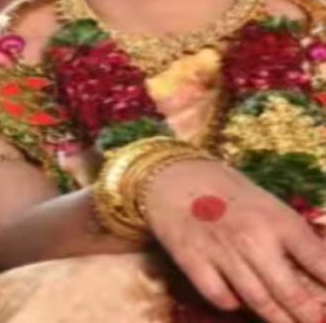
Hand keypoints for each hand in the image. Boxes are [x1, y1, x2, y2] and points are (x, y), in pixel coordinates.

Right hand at [146, 159, 325, 322]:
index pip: (321, 264)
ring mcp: (223, 253)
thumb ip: (294, 240)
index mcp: (280, 221)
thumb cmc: (230, 192)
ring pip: (259, 301)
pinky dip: (232, 303)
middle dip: (310, 316)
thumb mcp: (271, 207)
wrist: (174, 177)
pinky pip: (220, 297)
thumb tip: (319, 274)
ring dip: (279, 319)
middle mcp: (254, 239)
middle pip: (293, 294)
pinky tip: (238, 300)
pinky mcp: (193, 261)